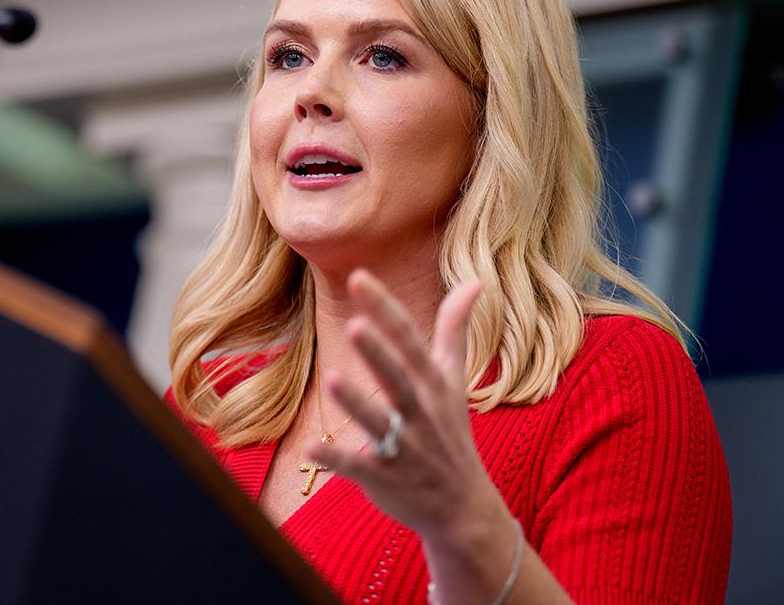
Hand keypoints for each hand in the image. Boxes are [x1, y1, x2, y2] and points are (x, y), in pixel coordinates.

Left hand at [305, 269, 503, 543]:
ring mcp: (405, 447)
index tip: (358, 277)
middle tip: (355, 325)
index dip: (384, 308)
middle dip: (379, 353)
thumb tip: (473, 281)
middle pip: (398, 378)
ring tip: (331, 378)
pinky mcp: (386, 478)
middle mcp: (421, 411)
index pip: (408, 339)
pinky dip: (335, 460)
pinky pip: (358, 468)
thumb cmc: (451, 432)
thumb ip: (455, 329)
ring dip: (356, 402)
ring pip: (379, 422)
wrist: (463, 506)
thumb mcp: (454, 379)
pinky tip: (309, 448)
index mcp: (432, 383)